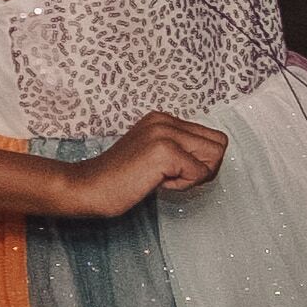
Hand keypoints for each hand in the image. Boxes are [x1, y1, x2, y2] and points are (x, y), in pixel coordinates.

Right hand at [57, 109, 227, 218]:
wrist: (87, 188)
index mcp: (162, 119)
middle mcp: (165, 120)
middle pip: (219, 144)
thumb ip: (178, 148)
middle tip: (171, 177)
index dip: (200, 161)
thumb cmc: (117, 179)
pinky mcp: (165, 152)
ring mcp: (165, 133)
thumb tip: (213, 158)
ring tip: (162, 178)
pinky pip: (199, 173)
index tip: (172, 171)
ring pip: (214, 157)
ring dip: (193, 176)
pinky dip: (182, 185)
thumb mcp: (152, 154)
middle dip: (203, 167)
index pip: (211, 137)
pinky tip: (156, 183)